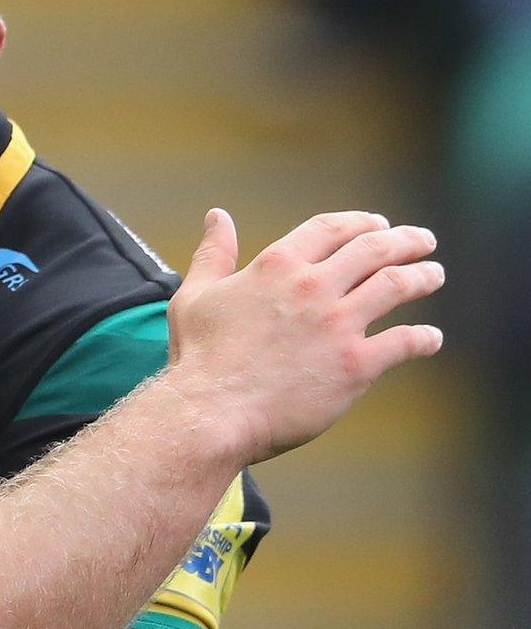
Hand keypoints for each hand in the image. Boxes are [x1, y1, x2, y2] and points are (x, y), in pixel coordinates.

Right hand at [165, 208, 443, 462]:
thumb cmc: (198, 357)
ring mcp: (338, 325)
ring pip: (397, 286)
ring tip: (434, 275)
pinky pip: (404, 342)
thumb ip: (214, 254)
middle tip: (423, 241)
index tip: (378, 225)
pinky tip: (432, 339)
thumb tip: (218, 217)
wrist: (210, 412)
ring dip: (423, 277)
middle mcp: (313, 287)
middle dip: (405, 241)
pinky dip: (425, 339)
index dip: (360, 222)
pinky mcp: (355, 365)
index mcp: (276, 266)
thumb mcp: (194, 295)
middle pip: (374, 249)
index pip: (332, 229)